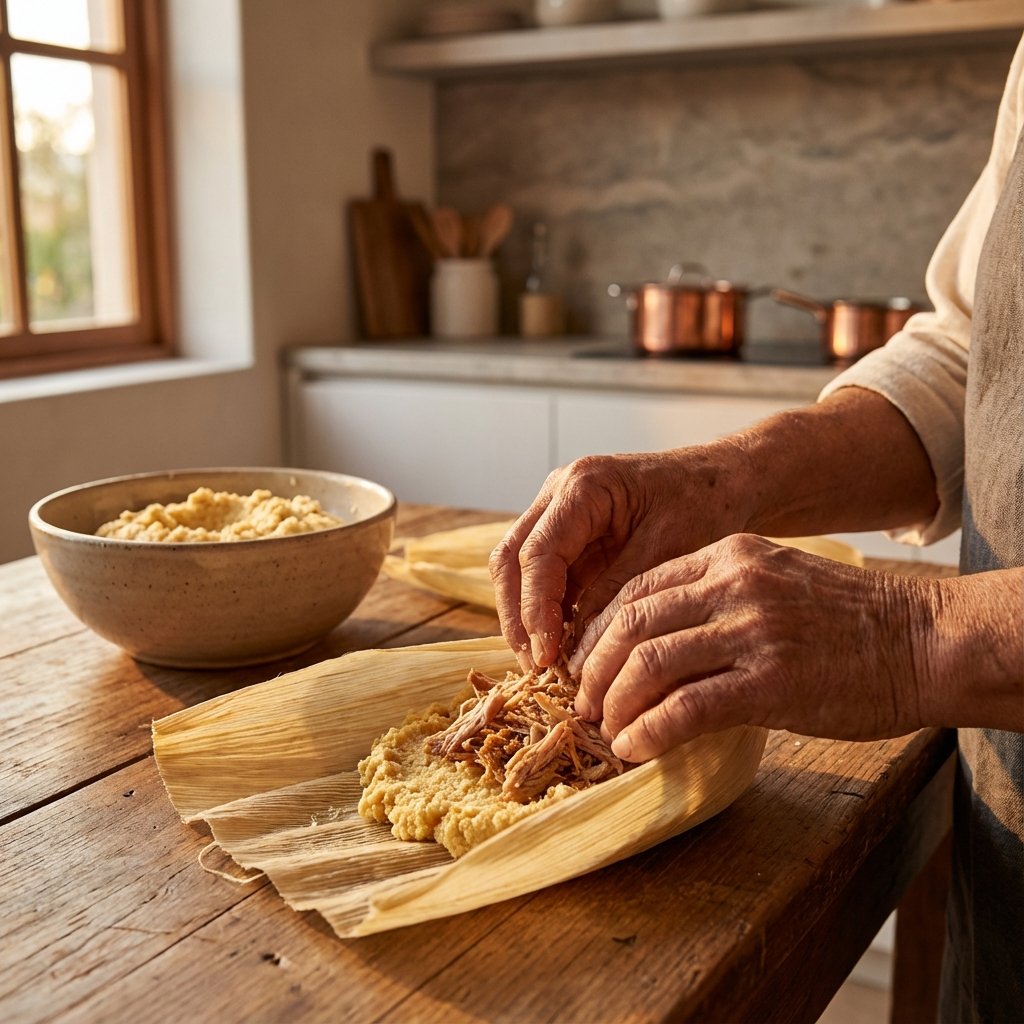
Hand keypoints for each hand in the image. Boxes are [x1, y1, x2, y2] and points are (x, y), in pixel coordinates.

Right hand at [490, 446, 747, 670]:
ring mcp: (558, 513)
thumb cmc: (705, 503)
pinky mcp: (568, 535)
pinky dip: (546, 611)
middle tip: (537, 667)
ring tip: (546, 665)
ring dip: (526, 617)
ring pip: (517, 569)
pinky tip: (562, 647)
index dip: (535, 609)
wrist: (725, 480)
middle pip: (510, 559)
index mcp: (583, 486)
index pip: (537, 553)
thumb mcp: (668, 550)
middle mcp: (559, 493)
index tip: (547, 655)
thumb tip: (575, 644)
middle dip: (518, 617)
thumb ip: (618, 592)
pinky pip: (543, 576)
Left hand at [569, 534, 936, 761]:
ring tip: (605, 729)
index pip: (638, 589)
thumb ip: (719, 600)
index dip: (600, 630)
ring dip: (614, 703)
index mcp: (728, 556)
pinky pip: (685, 708)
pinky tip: (634, 749)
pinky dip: (648, 731)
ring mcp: (751, 631)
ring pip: (648, 664)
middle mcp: (733, 584)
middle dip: (594, 669)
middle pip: (630, 623)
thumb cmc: (851, 622)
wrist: (925, 640)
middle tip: (583, 702)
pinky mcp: (770, 682)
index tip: (586, 663)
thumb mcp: (776, 583)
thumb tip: (660, 644)